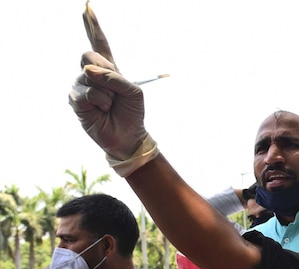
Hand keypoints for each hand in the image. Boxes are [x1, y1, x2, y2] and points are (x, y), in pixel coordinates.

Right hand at [70, 4, 151, 165]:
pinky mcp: (75, 99)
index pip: (99, 43)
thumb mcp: (133, 91)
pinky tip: (102, 110)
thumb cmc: (132, 112)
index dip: (92, 26)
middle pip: (89, 55)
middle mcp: (91, 73)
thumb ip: (114, 76)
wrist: (128, 135)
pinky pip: (87, 93)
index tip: (87, 8)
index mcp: (109, 68)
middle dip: (106, 70)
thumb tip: (87, 70)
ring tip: (110, 104)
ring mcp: (81, 85)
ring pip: (90, 76)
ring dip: (107, 92)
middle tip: (114, 90)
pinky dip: (100, 102)